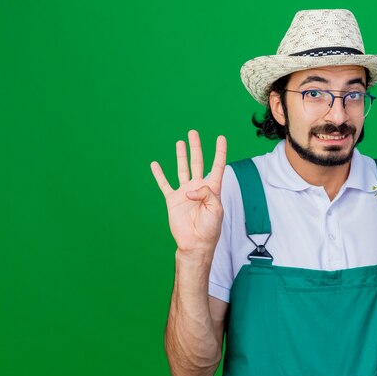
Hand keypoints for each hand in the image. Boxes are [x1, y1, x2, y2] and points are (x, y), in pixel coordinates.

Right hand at [151, 130, 226, 257]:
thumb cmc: (210, 228)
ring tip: (180, 142)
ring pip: (182, 169)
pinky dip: (159, 174)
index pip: (217, 166)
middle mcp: (198, 187)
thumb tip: (189, 188)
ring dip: (181, 156)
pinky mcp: (173, 199)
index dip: (220, 152)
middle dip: (196, 147)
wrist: (195, 243)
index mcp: (212, 188)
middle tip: (193, 133)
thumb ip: (206, 193)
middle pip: (197, 162)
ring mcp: (185, 192)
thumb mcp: (215, 209)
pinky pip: (165, 184)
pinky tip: (155, 165)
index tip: (221, 138)